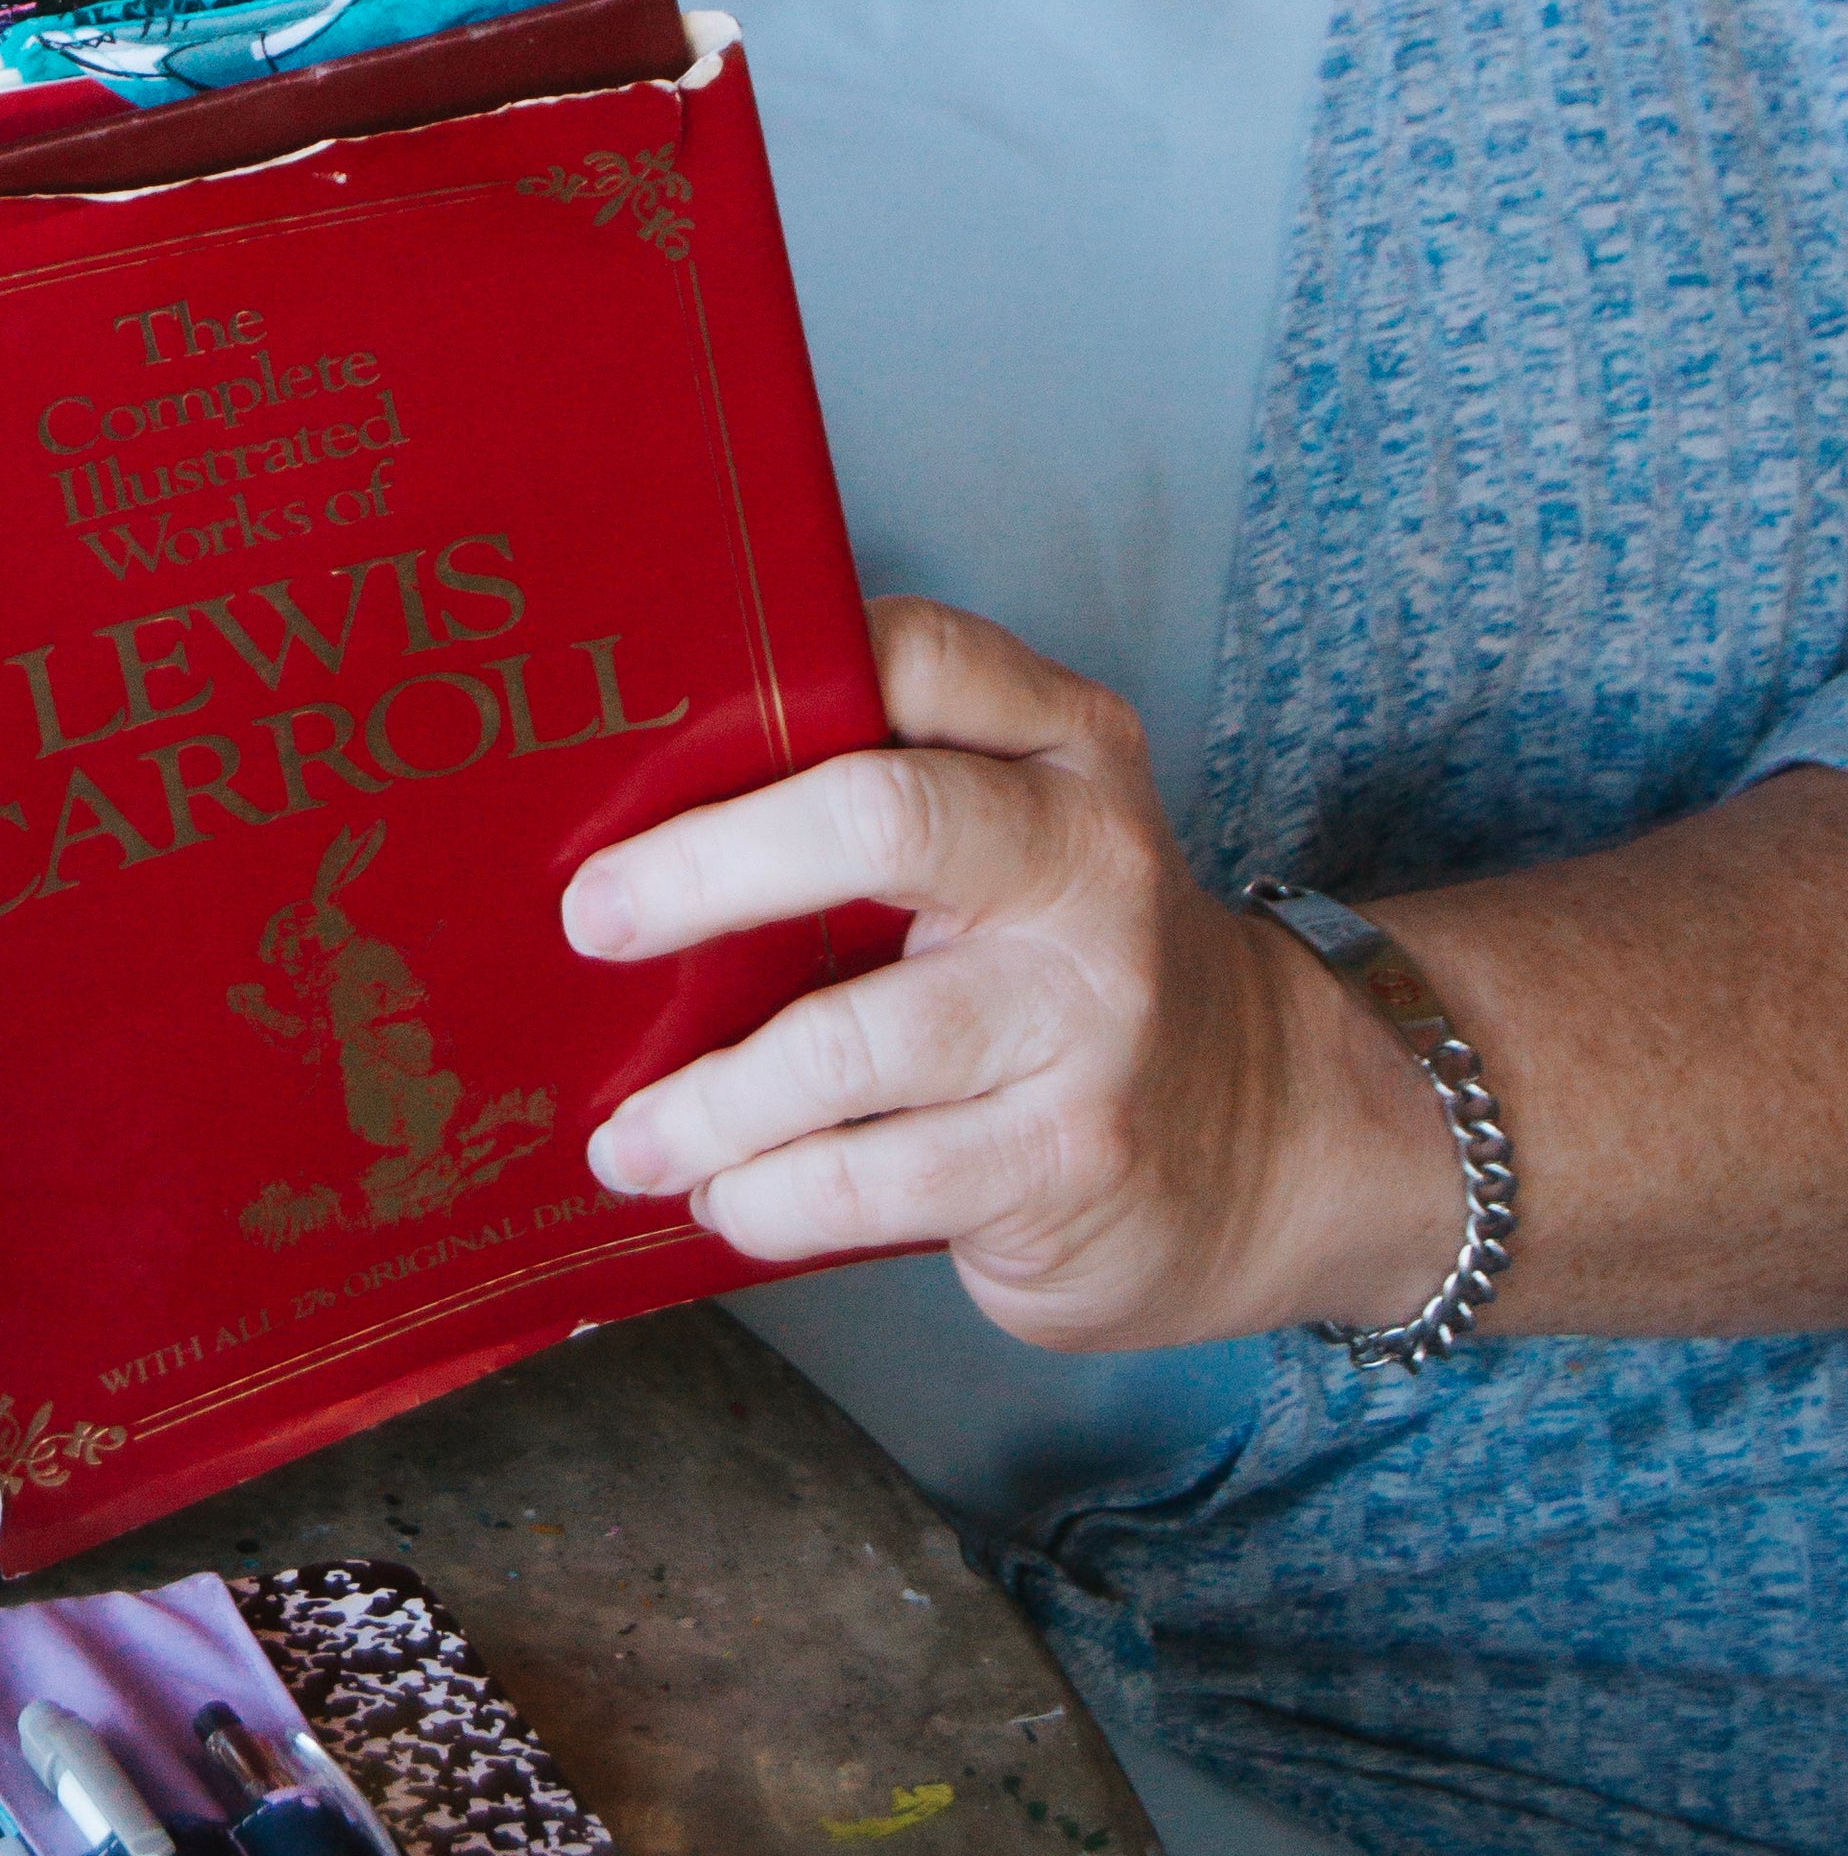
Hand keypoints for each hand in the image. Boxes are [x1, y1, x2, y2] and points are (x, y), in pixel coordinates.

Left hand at [562, 597, 1454, 1351]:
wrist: (1263, 1138)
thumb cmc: (1059, 970)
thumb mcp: (1015, 845)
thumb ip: (874, 807)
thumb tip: (617, 837)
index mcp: (1063, 747)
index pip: (912, 657)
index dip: (765, 688)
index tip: (630, 750)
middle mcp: (1089, 859)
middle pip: (876, 820)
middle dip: (705, 872)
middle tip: (592, 921)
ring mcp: (1090, 1014)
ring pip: (846, 1042)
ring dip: (706, 1100)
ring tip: (625, 1137)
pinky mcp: (1071, 1156)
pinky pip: (872, 1178)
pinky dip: (767, 1197)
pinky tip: (723, 1198)